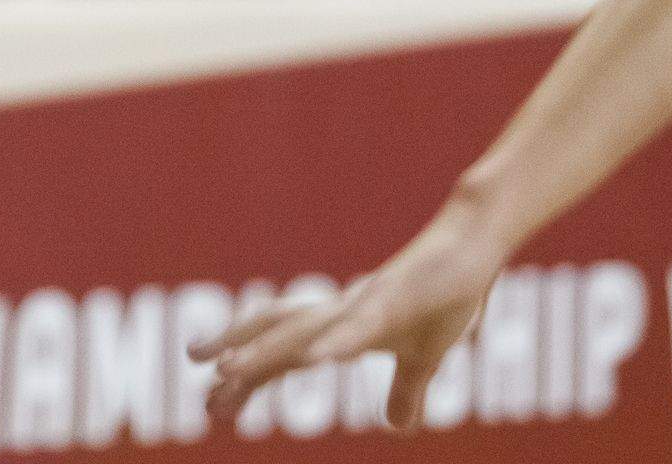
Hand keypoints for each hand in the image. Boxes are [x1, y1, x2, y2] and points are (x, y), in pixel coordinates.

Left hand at [192, 203, 508, 431]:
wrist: (475, 244)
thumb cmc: (449, 295)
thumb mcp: (427, 357)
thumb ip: (407, 388)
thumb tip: (399, 426)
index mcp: (345, 325)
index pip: (285, 352)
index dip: (249, 375)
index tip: (213, 405)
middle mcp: (344, 310)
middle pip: (277, 328)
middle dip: (235, 349)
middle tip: (195, 371)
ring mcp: (367, 303)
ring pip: (306, 328)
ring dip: (266, 350)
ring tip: (228, 371)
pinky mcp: (397, 300)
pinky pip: (360, 326)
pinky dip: (335, 342)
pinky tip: (315, 360)